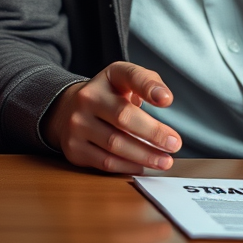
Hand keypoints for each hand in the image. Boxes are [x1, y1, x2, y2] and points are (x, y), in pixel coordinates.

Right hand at [42, 61, 181, 173]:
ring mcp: (77, 123)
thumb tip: (164, 98)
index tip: (166, 101)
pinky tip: (142, 166)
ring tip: (164, 161)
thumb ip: (147, 83)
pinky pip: (105, 162)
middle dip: (152, 133)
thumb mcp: (126, 81)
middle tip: (174, 144)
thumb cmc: (108, 96)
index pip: (129, 76)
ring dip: (144, 155)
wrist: (69, 109)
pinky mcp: (74, 147)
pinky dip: (127, 166)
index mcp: (107, 76)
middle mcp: (87, 97)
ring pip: (115, 143)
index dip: (148, 87)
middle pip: (123, 116)